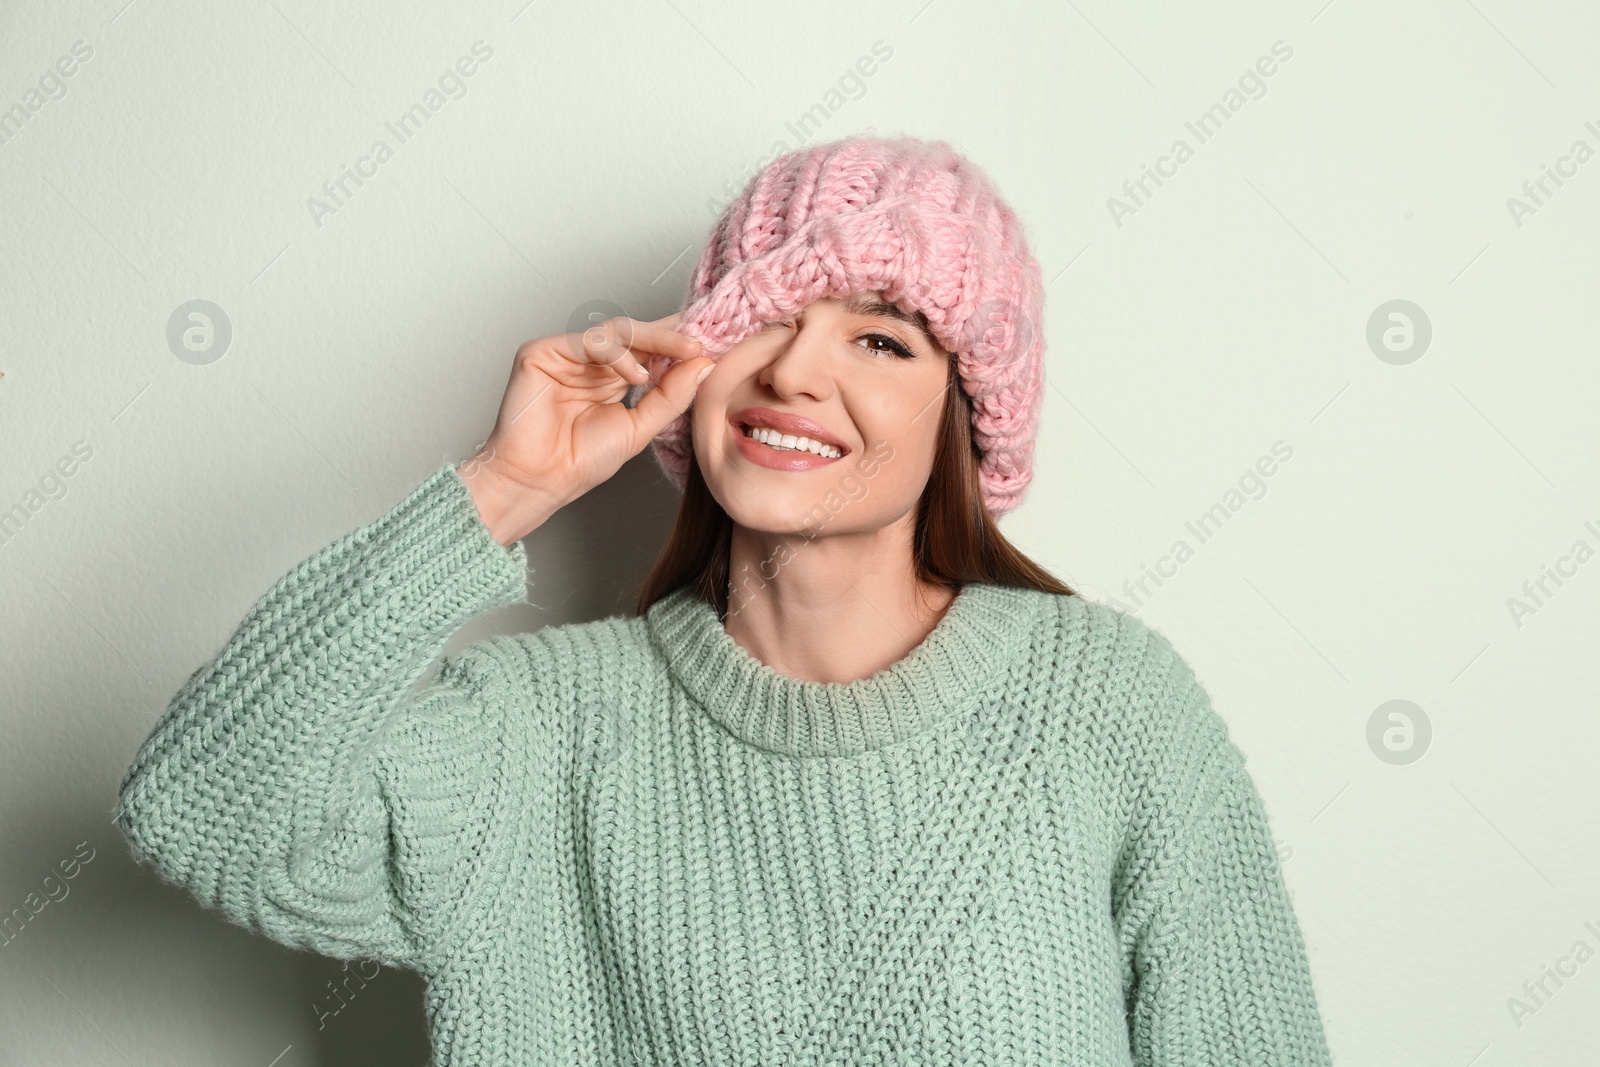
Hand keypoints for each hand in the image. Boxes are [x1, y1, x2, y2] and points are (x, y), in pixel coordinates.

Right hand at [457, 311, 711, 544]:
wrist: (540, 481)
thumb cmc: (580, 461)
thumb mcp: (640, 428)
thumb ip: (670, 396)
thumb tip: (703, 364)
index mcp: (613, 377)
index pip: (649, 349)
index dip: (679, 342)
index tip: (716, 342)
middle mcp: (590, 362)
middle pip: (637, 334)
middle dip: (673, 334)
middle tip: (704, 339)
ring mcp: (566, 354)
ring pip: (617, 330)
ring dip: (656, 338)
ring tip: (682, 352)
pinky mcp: (542, 352)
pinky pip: (589, 340)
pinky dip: (618, 354)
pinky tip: (638, 375)